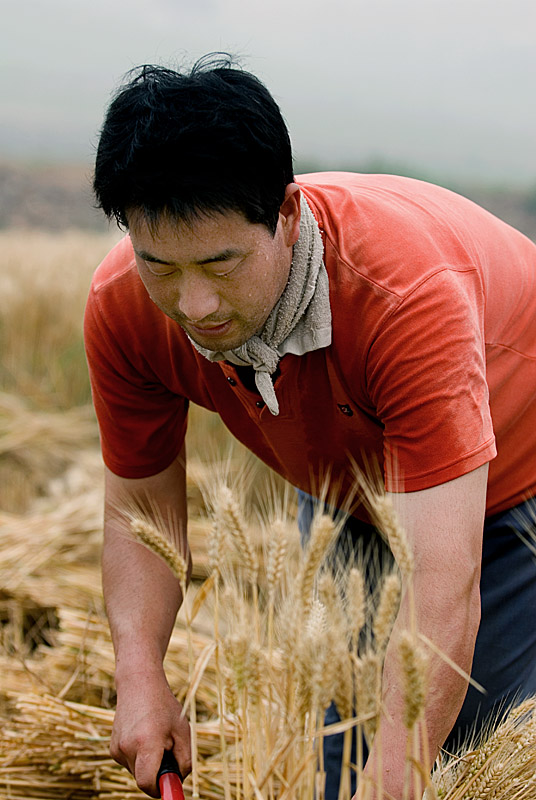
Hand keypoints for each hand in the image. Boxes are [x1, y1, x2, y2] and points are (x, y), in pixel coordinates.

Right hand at [110, 671, 190, 796]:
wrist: (138, 684)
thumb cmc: (164, 706)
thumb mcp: (183, 730)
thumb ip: (185, 760)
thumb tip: (179, 781)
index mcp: (146, 743)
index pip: (147, 783)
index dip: (159, 789)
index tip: (170, 785)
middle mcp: (127, 748)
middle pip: (143, 778)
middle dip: (157, 773)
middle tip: (168, 750)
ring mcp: (117, 748)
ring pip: (137, 771)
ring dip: (148, 763)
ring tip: (155, 737)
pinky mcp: (112, 748)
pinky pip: (130, 762)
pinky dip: (139, 757)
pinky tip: (144, 736)